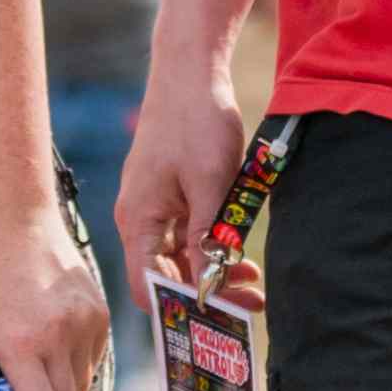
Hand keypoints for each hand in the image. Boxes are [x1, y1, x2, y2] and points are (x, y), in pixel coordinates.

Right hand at [113, 63, 254, 303]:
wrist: (191, 70)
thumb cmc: (196, 120)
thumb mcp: (211, 183)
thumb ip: (208, 237)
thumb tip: (210, 285)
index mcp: (137, 219)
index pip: (146, 285)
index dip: (180, 309)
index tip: (220, 320)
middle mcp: (139, 219)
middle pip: (165, 275)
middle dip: (205, 294)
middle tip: (250, 304)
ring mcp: (154, 207)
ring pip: (180, 257)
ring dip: (214, 272)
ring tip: (253, 281)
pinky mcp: (171, 195)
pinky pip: (187, 234)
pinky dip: (213, 247)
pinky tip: (242, 254)